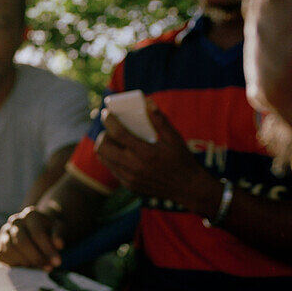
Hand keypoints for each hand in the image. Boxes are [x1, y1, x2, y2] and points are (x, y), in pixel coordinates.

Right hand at [0, 206, 64, 268]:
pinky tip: (27, 266)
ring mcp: (4, 232)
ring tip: (39, 267)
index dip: (47, 249)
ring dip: (26, 262)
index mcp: (30, 214)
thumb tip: (58, 244)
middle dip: (36, 258)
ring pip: (10, 249)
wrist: (36, 232)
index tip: (57, 262)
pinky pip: (2, 256)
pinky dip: (14, 264)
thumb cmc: (49, 231)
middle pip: (22, 242)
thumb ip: (59, 234)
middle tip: (48, 268)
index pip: (37, 233)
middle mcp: (15, 221)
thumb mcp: (59, 229)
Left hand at [95, 102, 219, 211]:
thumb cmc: (181, 160)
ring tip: (113, 140)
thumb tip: (148, 102)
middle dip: (104, 135)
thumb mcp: (174, 138)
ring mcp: (130, 178)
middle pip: (104, 147)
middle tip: (111, 129)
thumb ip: (159, 120)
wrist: (187, 188)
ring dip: (105, 147)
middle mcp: (134, 167)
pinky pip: (112, 169)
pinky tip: (120, 153)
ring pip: (104, 159)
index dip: (109, 121)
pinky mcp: (129, 185)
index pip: (119, 134)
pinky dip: (111, 159)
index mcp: (146, 153)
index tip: (106, 113)